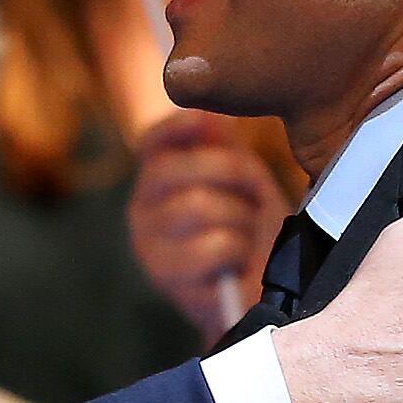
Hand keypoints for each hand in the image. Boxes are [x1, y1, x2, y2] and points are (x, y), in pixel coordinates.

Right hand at [129, 110, 289, 336]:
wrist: (260, 295)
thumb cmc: (250, 230)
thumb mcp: (241, 180)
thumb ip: (222, 143)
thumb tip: (206, 106)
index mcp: (156, 181)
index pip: (151, 143)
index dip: (174, 127)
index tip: (202, 120)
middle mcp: (142, 211)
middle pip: (181, 170)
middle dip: (233, 175)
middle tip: (254, 195)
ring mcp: (151, 247)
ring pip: (200, 206)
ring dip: (241, 217)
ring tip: (248, 233)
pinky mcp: (169, 280)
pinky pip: (214, 246)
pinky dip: (239, 250)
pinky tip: (238, 262)